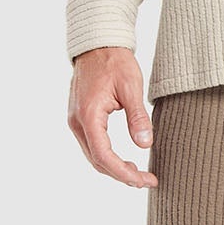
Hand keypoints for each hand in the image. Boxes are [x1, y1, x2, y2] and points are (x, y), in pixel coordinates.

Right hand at [68, 47, 157, 186]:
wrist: (97, 43)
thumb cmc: (115, 61)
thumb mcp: (131, 87)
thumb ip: (138, 117)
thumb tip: (145, 144)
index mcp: (89, 115)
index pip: (104, 156)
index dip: (124, 173)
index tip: (145, 179)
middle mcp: (77, 121)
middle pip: (97, 161)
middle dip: (122, 175)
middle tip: (147, 180)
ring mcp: (76, 120)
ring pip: (93, 155)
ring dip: (114, 168)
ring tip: (139, 175)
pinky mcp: (79, 118)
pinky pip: (92, 145)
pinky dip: (107, 157)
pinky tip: (124, 160)